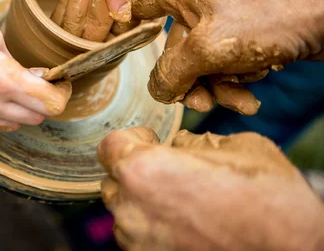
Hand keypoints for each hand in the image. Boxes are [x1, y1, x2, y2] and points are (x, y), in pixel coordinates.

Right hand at [0, 0, 70, 130]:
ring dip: (16, 109)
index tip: (59, 82)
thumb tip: (32, 77)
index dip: (59, 93)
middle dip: (40, 102)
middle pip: (31, 119)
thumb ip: (13, 61)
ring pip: (5, 124)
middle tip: (38, 81)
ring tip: (10, 83)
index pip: (48, 105)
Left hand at [98, 127, 323, 250]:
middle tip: (168, 169)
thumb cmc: (269, 201)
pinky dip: (152, 226)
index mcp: (145, 169)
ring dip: (142, 200)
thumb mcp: (237, 147)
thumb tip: (179, 145)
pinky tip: (185, 223)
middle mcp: (132, 207)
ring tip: (181, 200)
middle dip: (135, 170)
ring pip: (123, 210)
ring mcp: (138, 240)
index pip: (110, 146)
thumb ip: (194, 142)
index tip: (150, 140)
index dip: (131, 139)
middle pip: (113, 178)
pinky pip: (137, 236)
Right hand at [130, 0, 323, 113]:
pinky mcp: (250, 32)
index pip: (138, 1)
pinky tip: (255, 92)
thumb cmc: (270, 15)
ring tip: (240, 101)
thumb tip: (158, 90)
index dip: (126, 25)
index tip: (123, 52)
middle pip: (173, 47)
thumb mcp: (208, 48)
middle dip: (188, 80)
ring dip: (218, 87)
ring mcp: (227, 16)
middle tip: (200, 103)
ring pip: (203, 61)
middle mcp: (201, 0)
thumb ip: (171, 72)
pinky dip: (238, 80)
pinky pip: (228, 62)